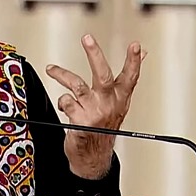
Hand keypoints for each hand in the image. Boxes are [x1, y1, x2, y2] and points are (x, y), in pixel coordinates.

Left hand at [46, 34, 145, 178]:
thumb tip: (144, 53)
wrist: (92, 157)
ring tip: (51, 69)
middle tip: (87, 38)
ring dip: (61, 74)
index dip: (134, 61)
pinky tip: (65, 105)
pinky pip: (66, 102)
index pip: (131, 77)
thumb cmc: (104, 126)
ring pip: (76, 86)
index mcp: (120, 98)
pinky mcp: (79, 123)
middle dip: (94, 54)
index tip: (137, 46)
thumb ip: (127, 77)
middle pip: (102, 75)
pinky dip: (63, 101)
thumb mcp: (120, 102)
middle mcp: (108, 104)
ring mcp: (94, 114)